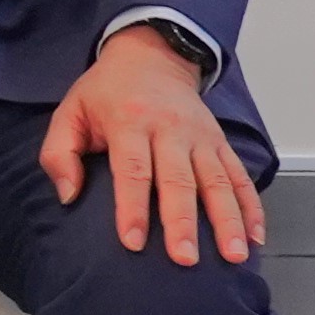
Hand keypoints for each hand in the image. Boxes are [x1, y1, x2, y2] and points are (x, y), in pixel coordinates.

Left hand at [42, 25, 261, 265]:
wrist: (152, 55)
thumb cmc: (106, 92)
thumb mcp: (70, 111)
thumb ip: (59, 153)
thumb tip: (68, 195)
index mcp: (129, 122)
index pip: (133, 170)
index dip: (132, 208)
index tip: (133, 242)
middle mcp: (170, 130)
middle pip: (179, 180)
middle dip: (183, 222)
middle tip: (185, 258)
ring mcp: (200, 137)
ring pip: (218, 182)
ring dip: (228, 221)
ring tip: (234, 256)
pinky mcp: (220, 142)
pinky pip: (240, 176)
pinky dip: (251, 207)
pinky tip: (255, 237)